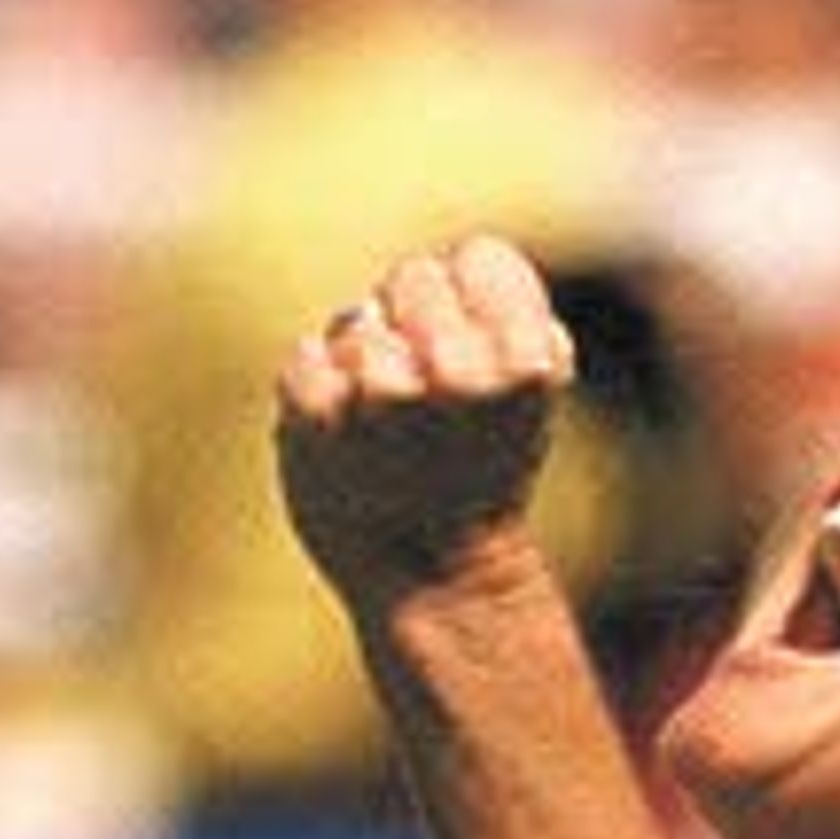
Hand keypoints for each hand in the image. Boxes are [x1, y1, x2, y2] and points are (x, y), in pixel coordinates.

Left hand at [275, 234, 576, 612]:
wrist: (435, 581)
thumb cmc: (484, 476)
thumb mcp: (531, 394)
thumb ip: (505, 313)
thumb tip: (451, 271)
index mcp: (526, 356)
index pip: (483, 256)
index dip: (473, 300)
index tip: (477, 356)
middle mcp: (456, 369)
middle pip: (415, 277)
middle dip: (416, 324)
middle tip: (426, 401)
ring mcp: (379, 392)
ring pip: (359, 322)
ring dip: (364, 365)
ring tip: (384, 431)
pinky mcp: (314, 415)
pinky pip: (308, 356)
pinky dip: (319, 391)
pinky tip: (345, 443)